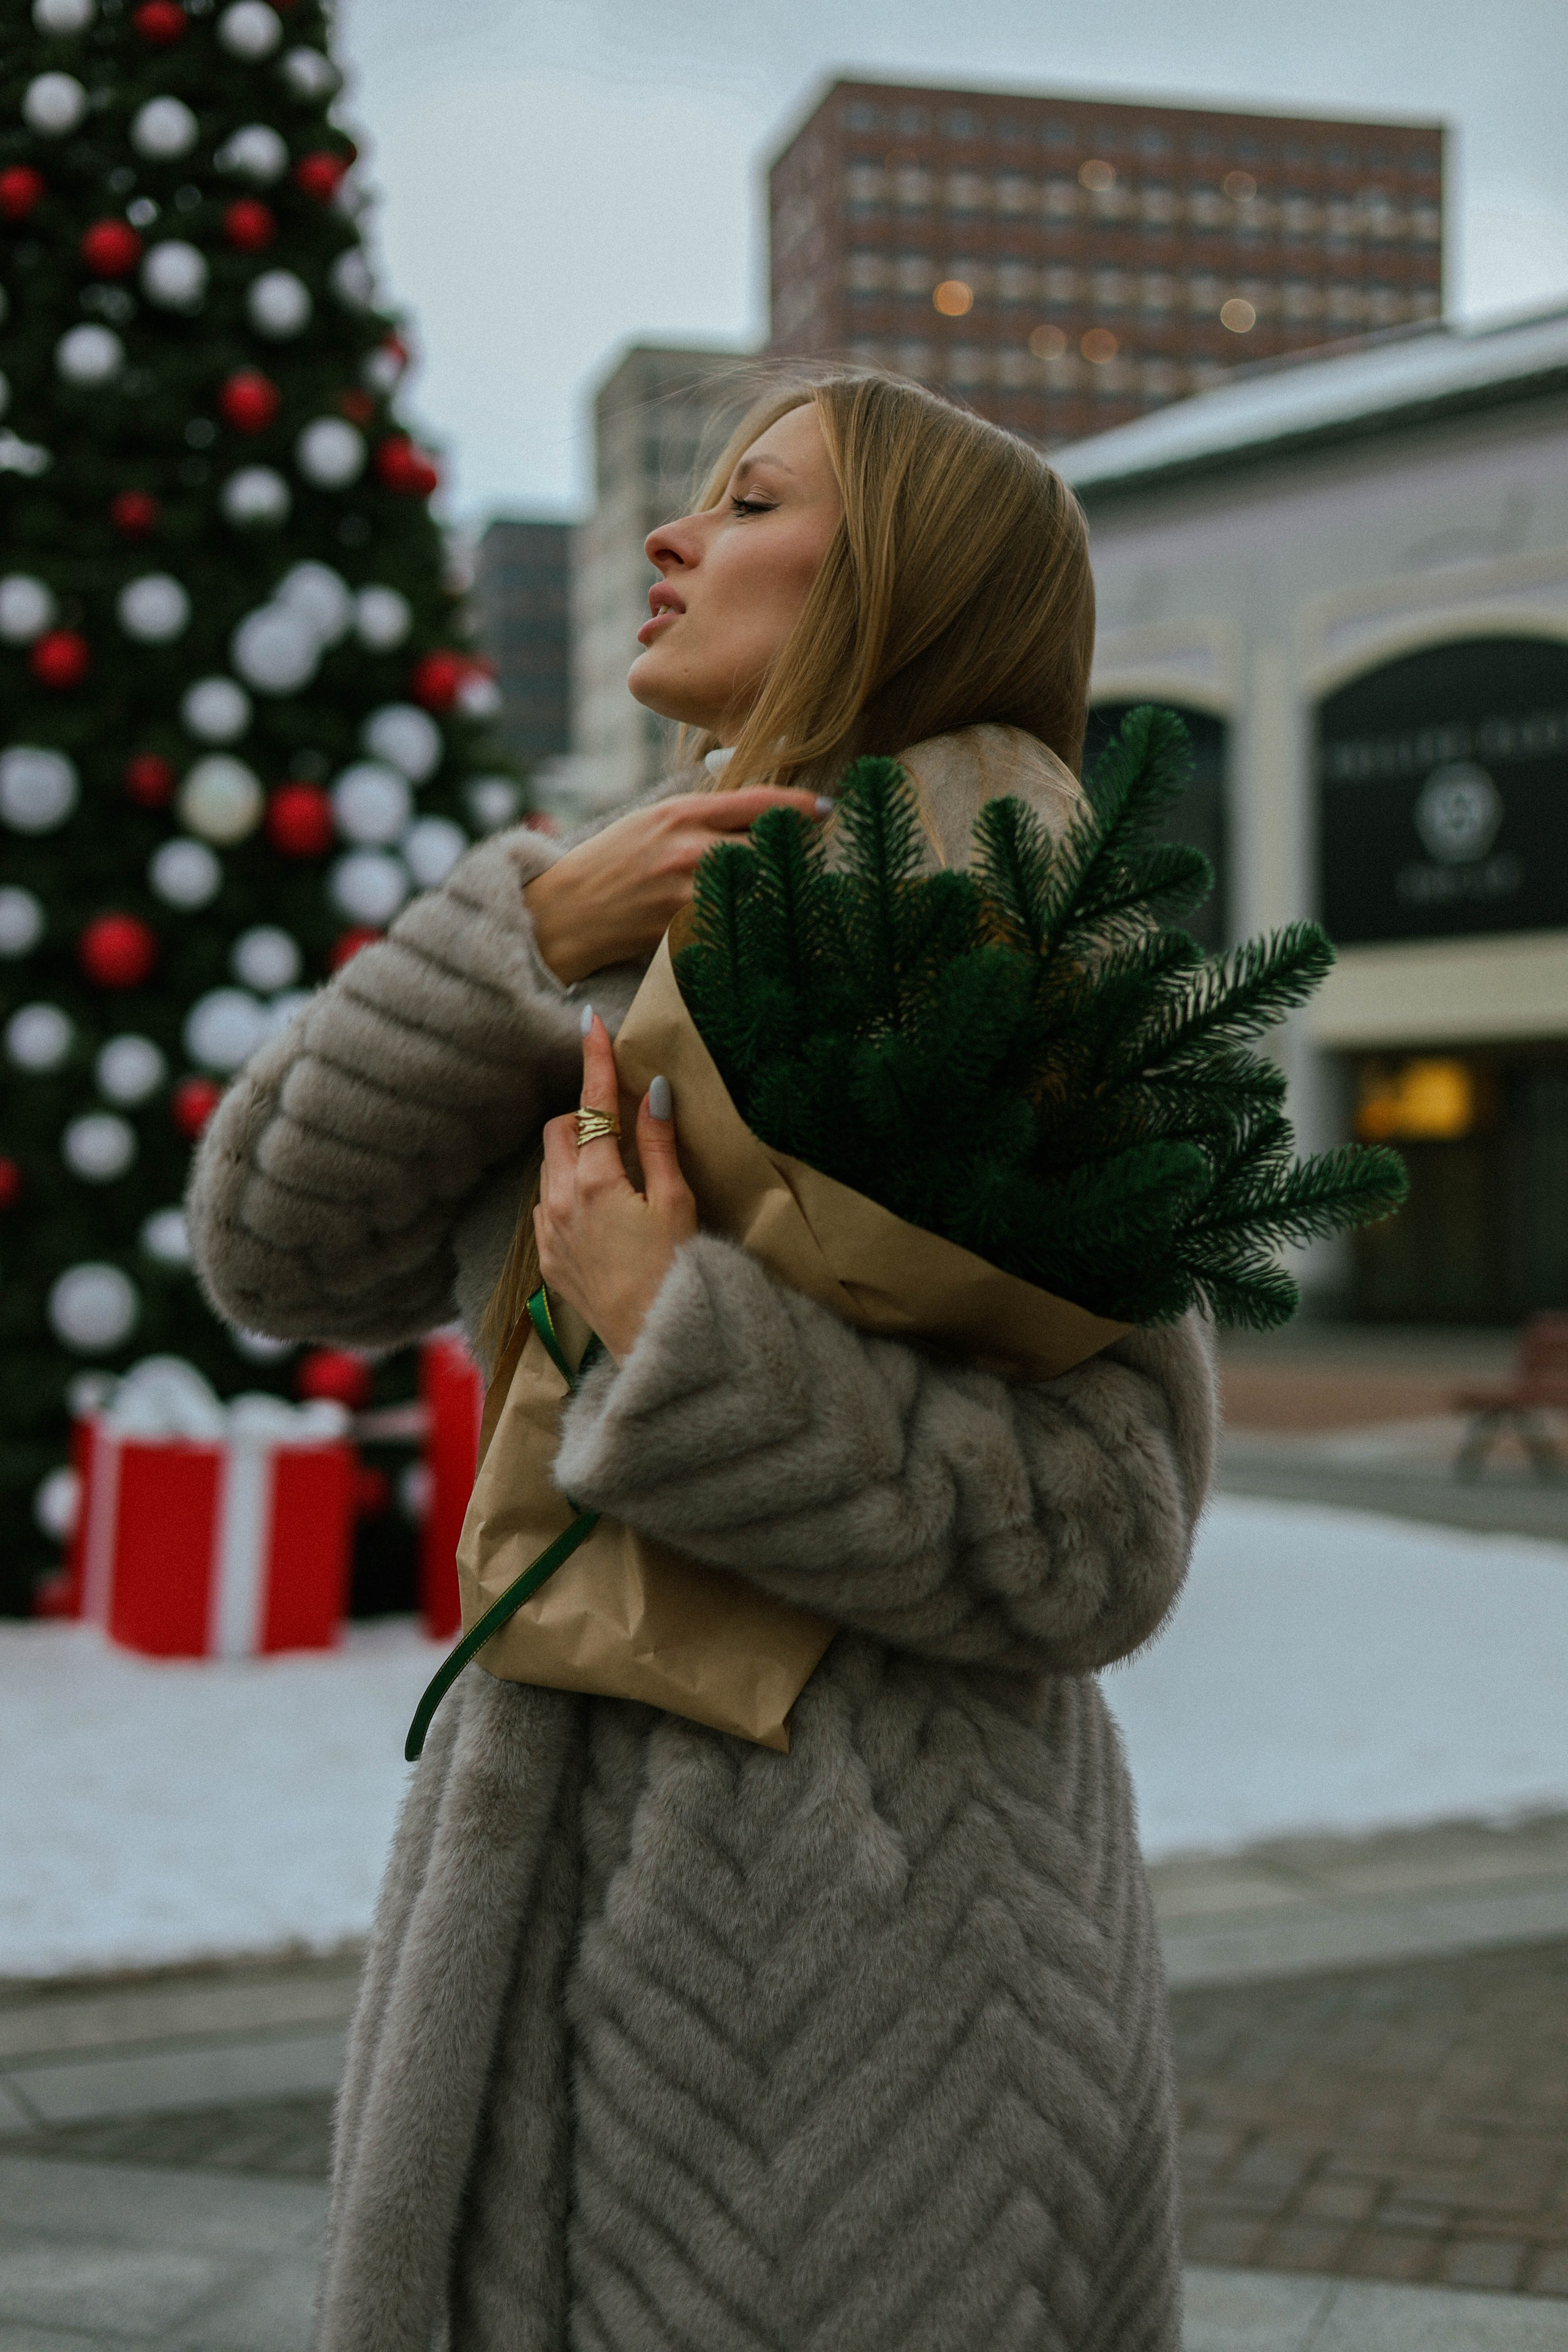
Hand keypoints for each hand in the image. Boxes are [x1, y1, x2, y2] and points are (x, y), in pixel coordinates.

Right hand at [523, 787, 830, 985]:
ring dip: (782, 892)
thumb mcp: (652, 822)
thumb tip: (760, 816)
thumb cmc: (611, 863)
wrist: (564, 914)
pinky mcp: (683, 930)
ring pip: (757, 888)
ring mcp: (687, 892)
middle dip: (795, 853)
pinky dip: (754, 923)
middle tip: (814, 859)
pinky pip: (735, 924)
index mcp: (680, 813)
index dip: (798, 806)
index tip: (826, 810)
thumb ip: (701, 817)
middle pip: (767, 847)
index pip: (756, 802)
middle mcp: (688, 849)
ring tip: (798, 895)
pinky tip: (766, 926)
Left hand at [534, 1012, 697, 1362]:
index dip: (595, 1061)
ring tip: (616, 1177)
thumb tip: (652, 1090)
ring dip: (576, 1158)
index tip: (591, 1024)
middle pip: (559, 1131)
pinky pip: (546, 1207)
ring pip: (549, 1170)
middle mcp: (560, 1203)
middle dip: (585, 1119)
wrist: (656, 1343)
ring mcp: (549, 1233)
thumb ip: (659, 1145)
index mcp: (595, 1182)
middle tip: (623, 1131)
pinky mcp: (548, 1260)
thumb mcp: (677, 1203)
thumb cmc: (678, 1273)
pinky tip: (601, 1215)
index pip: (593, 1105)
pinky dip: (567, 1194)